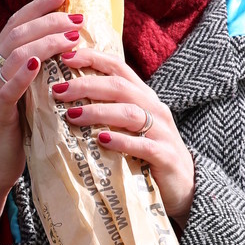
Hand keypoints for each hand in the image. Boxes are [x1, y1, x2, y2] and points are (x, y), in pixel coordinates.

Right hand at [0, 0, 85, 235]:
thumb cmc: (16, 132)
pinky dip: (25, 72)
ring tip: (71, 36)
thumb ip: (38, 73)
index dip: (37, 6)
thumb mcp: (27, 95)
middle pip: (18, 33)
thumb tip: (69, 50)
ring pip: (16, 54)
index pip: (16, 23)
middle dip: (48, 20)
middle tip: (77, 17)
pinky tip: (42, 62)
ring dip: (46, 41)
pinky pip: (9, 86)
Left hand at [49, 48, 195, 228]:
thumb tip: (66, 103)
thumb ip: (107, 112)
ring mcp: (162, 132)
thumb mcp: (130, 128)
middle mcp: (155, 108)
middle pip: (120, 87)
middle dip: (87, 85)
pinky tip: (101, 140)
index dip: (93, 58)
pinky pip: (142, 145)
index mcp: (144, 97)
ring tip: (72, 116)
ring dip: (98, 112)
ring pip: (130, 113)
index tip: (65, 57)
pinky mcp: (165, 156)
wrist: (185, 186)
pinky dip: (121, 141)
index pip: (119, 67)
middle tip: (59, 91)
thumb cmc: (149, 155)